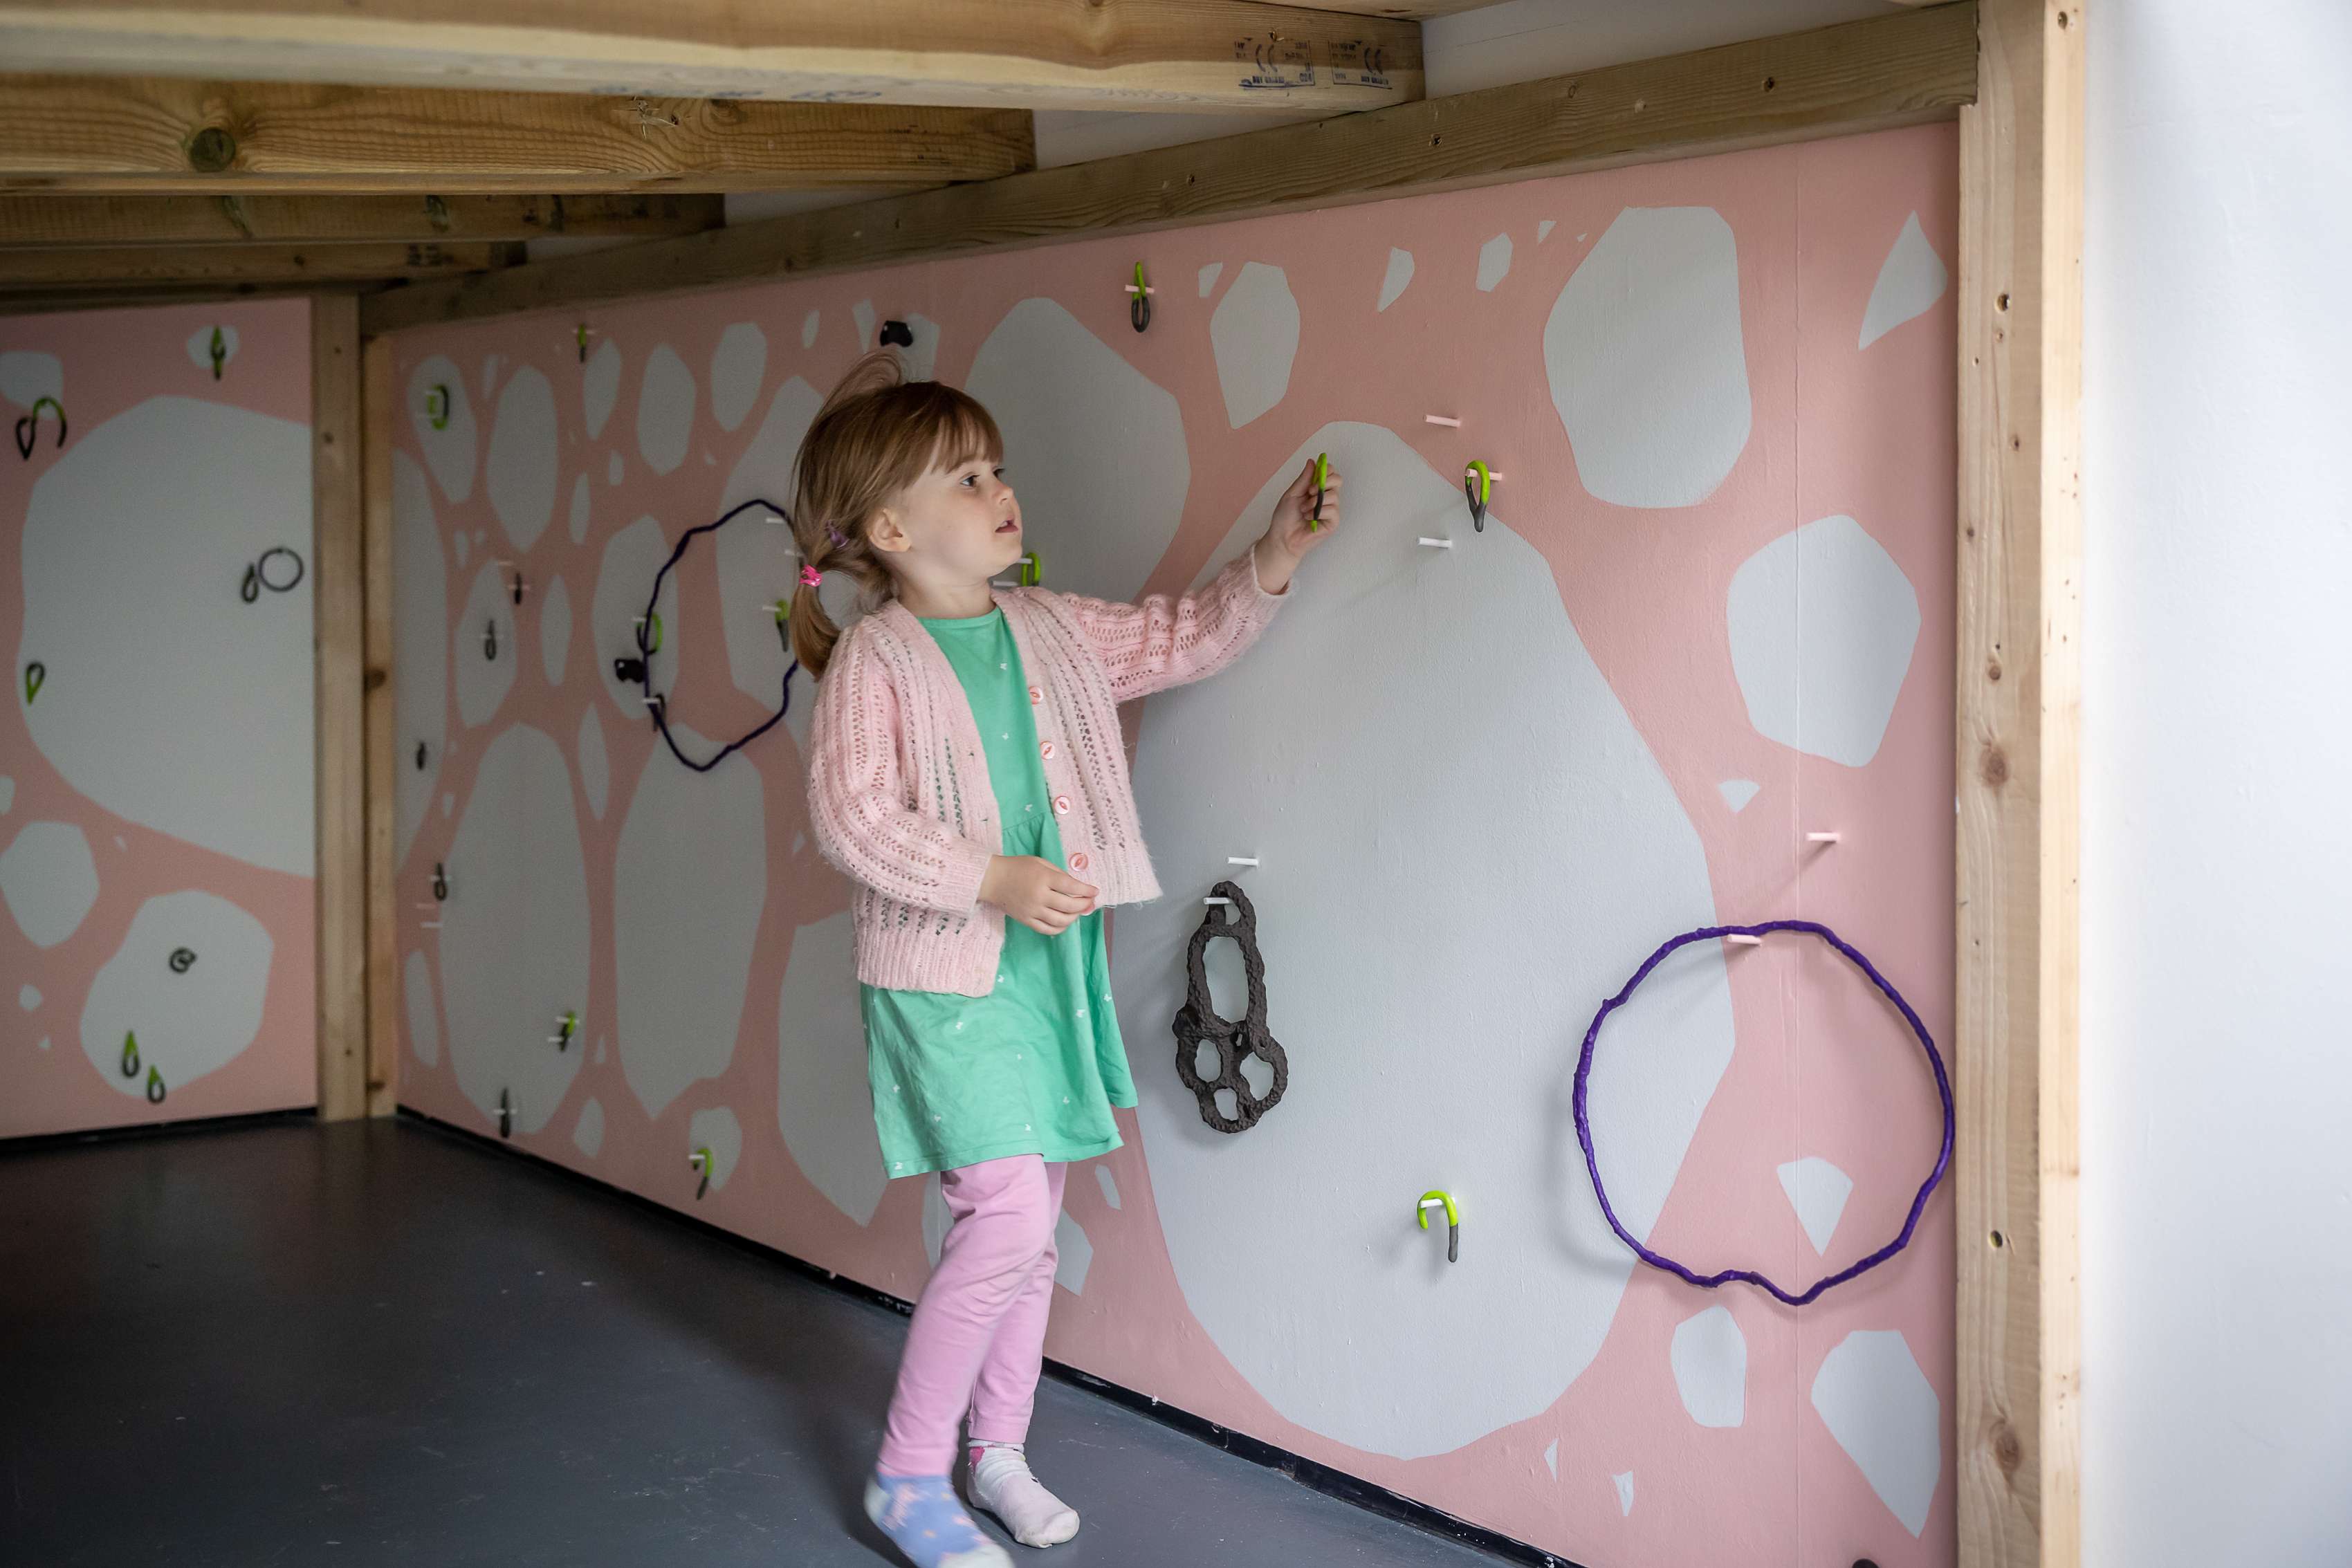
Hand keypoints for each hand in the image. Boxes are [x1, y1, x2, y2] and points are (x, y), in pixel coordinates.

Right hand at [980, 855, 1097, 935]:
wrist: (993, 880)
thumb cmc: (1017, 867)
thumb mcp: (1040, 863)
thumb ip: (1059, 874)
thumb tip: (1076, 887)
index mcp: (1044, 878)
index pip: (1071, 886)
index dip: (1086, 890)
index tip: (1095, 891)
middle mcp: (1039, 896)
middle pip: (1069, 906)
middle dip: (1084, 904)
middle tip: (1089, 901)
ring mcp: (1033, 911)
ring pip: (1061, 921)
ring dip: (1074, 917)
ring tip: (1077, 911)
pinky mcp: (1026, 921)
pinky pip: (1048, 930)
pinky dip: (1060, 928)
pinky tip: (1065, 922)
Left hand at [1255, 456, 1341, 592]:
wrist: (1282, 537)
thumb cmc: (1285, 518)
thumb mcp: (1292, 493)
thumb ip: (1304, 478)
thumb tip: (1313, 461)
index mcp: (1318, 489)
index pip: (1330, 473)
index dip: (1326, 470)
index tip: (1315, 474)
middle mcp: (1327, 498)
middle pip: (1338, 480)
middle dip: (1324, 483)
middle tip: (1310, 491)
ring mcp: (1331, 510)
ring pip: (1333, 496)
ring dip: (1315, 502)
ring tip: (1304, 510)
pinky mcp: (1332, 523)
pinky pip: (1332, 510)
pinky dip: (1318, 513)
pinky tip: (1309, 518)